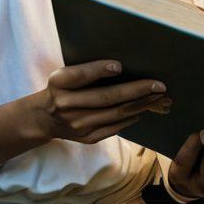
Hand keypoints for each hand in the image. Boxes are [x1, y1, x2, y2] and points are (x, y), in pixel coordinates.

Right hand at [32, 59, 169, 144]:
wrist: (44, 118)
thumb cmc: (61, 88)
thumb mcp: (64, 74)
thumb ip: (85, 70)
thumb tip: (122, 66)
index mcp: (59, 82)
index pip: (80, 75)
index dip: (99, 70)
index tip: (119, 66)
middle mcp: (66, 105)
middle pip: (105, 97)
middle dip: (135, 90)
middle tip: (159, 85)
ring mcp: (76, 125)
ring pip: (114, 114)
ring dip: (139, 105)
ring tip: (158, 97)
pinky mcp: (85, 138)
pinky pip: (112, 128)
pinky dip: (129, 119)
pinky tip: (142, 110)